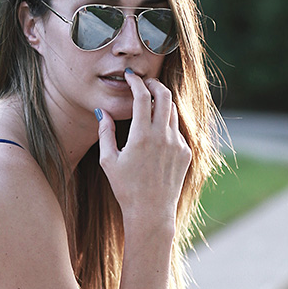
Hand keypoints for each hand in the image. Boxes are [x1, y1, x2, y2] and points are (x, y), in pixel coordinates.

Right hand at [95, 70, 190, 225]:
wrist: (151, 212)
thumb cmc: (125, 188)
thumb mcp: (108, 161)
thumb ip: (105, 132)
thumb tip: (102, 111)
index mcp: (141, 136)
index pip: (141, 96)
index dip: (136, 82)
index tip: (130, 76)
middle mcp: (162, 137)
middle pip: (164, 95)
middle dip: (154, 84)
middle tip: (145, 83)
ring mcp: (177, 144)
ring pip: (172, 112)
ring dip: (162, 104)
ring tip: (150, 105)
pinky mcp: (185, 152)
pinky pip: (177, 130)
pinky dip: (167, 124)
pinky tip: (156, 134)